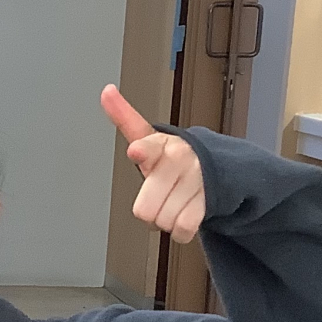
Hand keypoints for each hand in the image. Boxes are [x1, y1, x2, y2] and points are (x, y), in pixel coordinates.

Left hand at [102, 84, 206, 243]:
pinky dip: (181, 230)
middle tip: (159, 196)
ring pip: (162, 221)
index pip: (148, 147)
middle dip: (149, 209)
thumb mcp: (149, 139)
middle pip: (143, 209)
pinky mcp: (209, 201)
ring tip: (174, 202)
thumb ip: (124, 118)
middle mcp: (180, 159)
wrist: (215, 168)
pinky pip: (182, 230)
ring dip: (165, 219)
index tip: (136, 151)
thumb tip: (106, 91)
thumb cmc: (172, 158)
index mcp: (161, 144)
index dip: (141, 151)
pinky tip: (185, 213)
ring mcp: (197, 180)